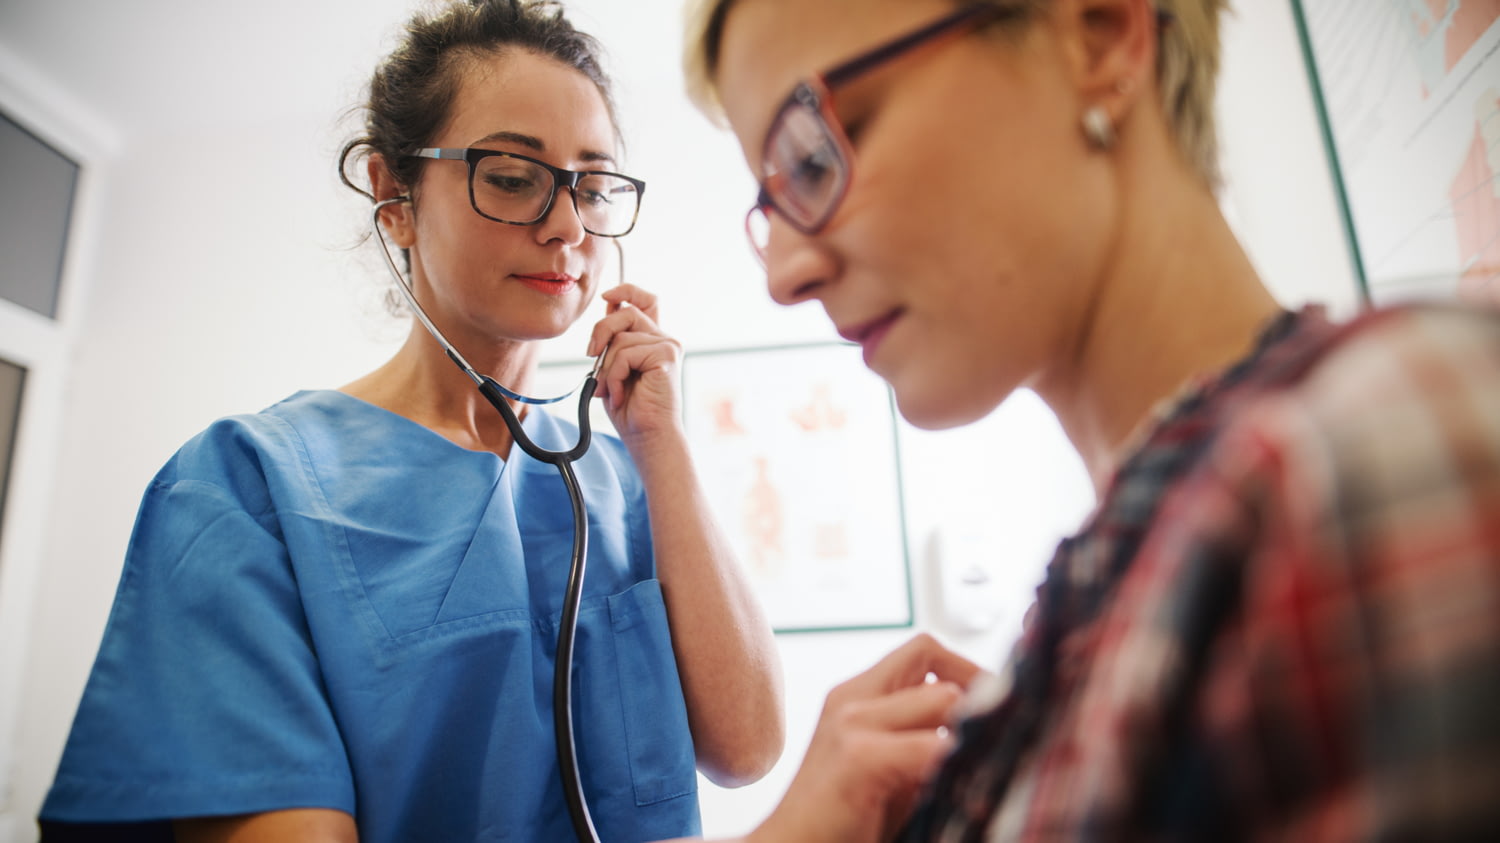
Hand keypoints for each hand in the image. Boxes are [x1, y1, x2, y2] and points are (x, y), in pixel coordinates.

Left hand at [585, 284, 681, 442]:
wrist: (648, 437)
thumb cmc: (631, 410)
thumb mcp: (614, 369)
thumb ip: (614, 341)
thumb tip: (607, 309)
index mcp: (653, 341)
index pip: (645, 301)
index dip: (626, 291)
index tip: (606, 297)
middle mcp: (664, 340)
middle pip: (627, 311)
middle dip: (601, 330)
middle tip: (591, 355)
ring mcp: (668, 346)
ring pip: (621, 336)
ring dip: (607, 367)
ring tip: (612, 390)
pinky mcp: (666, 355)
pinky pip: (626, 353)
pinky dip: (615, 375)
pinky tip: (620, 394)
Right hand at [754, 634, 984, 842]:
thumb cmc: (844, 823)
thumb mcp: (893, 769)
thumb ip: (925, 737)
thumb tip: (988, 724)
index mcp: (857, 695)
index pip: (924, 649)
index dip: (966, 670)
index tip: (992, 710)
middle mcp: (851, 698)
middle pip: (930, 653)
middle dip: (976, 690)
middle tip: (999, 732)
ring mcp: (851, 723)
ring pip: (942, 697)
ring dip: (970, 731)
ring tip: (983, 762)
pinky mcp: (858, 757)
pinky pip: (931, 747)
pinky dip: (956, 764)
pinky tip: (960, 791)